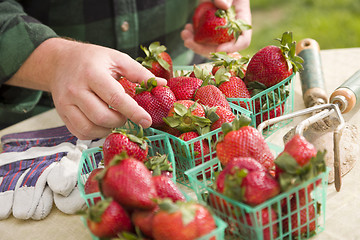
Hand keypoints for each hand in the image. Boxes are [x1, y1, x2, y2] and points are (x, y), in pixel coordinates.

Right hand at [7, 38, 166, 139]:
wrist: (59, 61)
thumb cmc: (92, 59)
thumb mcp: (116, 58)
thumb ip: (139, 72)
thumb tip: (161, 84)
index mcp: (92, 73)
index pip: (115, 98)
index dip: (133, 112)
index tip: (147, 121)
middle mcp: (76, 90)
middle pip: (102, 117)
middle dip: (120, 121)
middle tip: (126, 115)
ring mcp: (65, 104)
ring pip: (89, 128)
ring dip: (108, 129)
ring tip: (114, 119)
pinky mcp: (62, 114)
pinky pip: (79, 133)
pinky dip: (95, 133)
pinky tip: (102, 124)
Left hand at [181, 0, 251, 57]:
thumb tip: (223, 6)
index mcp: (241, 22)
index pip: (243, 41)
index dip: (232, 48)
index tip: (218, 49)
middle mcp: (231, 30)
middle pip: (221, 49)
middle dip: (204, 49)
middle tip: (189, 42)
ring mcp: (219, 32)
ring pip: (209, 47)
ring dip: (195, 45)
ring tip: (185, 34)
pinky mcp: (208, 30)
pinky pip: (201, 40)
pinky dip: (192, 37)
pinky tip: (187, 29)